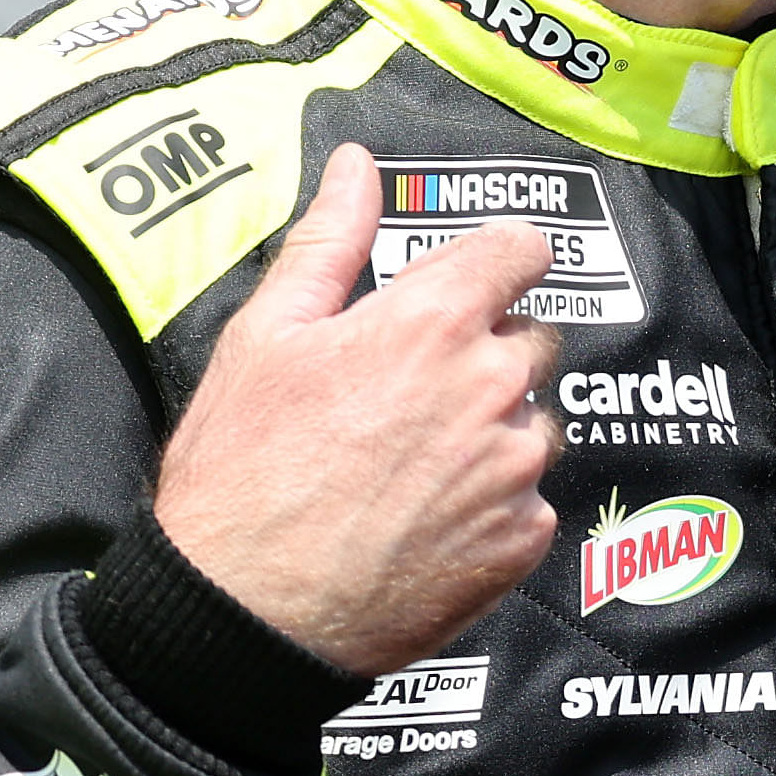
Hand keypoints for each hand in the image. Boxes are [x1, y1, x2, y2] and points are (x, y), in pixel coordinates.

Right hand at [152, 142, 561, 676]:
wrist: (243, 611)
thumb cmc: (241, 468)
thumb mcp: (266, 336)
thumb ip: (329, 241)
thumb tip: (356, 164)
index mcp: (434, 322)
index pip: (522, 252)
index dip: (502, 260)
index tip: (481, 279)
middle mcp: (494, 388)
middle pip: (531, 341)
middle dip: (487, 353)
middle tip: (409, 394)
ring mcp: (516, 469)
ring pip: (534, 423)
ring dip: (494, 430)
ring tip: (410, 465)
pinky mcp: (522, 540)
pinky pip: (529, 500)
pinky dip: (493, 503)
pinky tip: (425, 519)